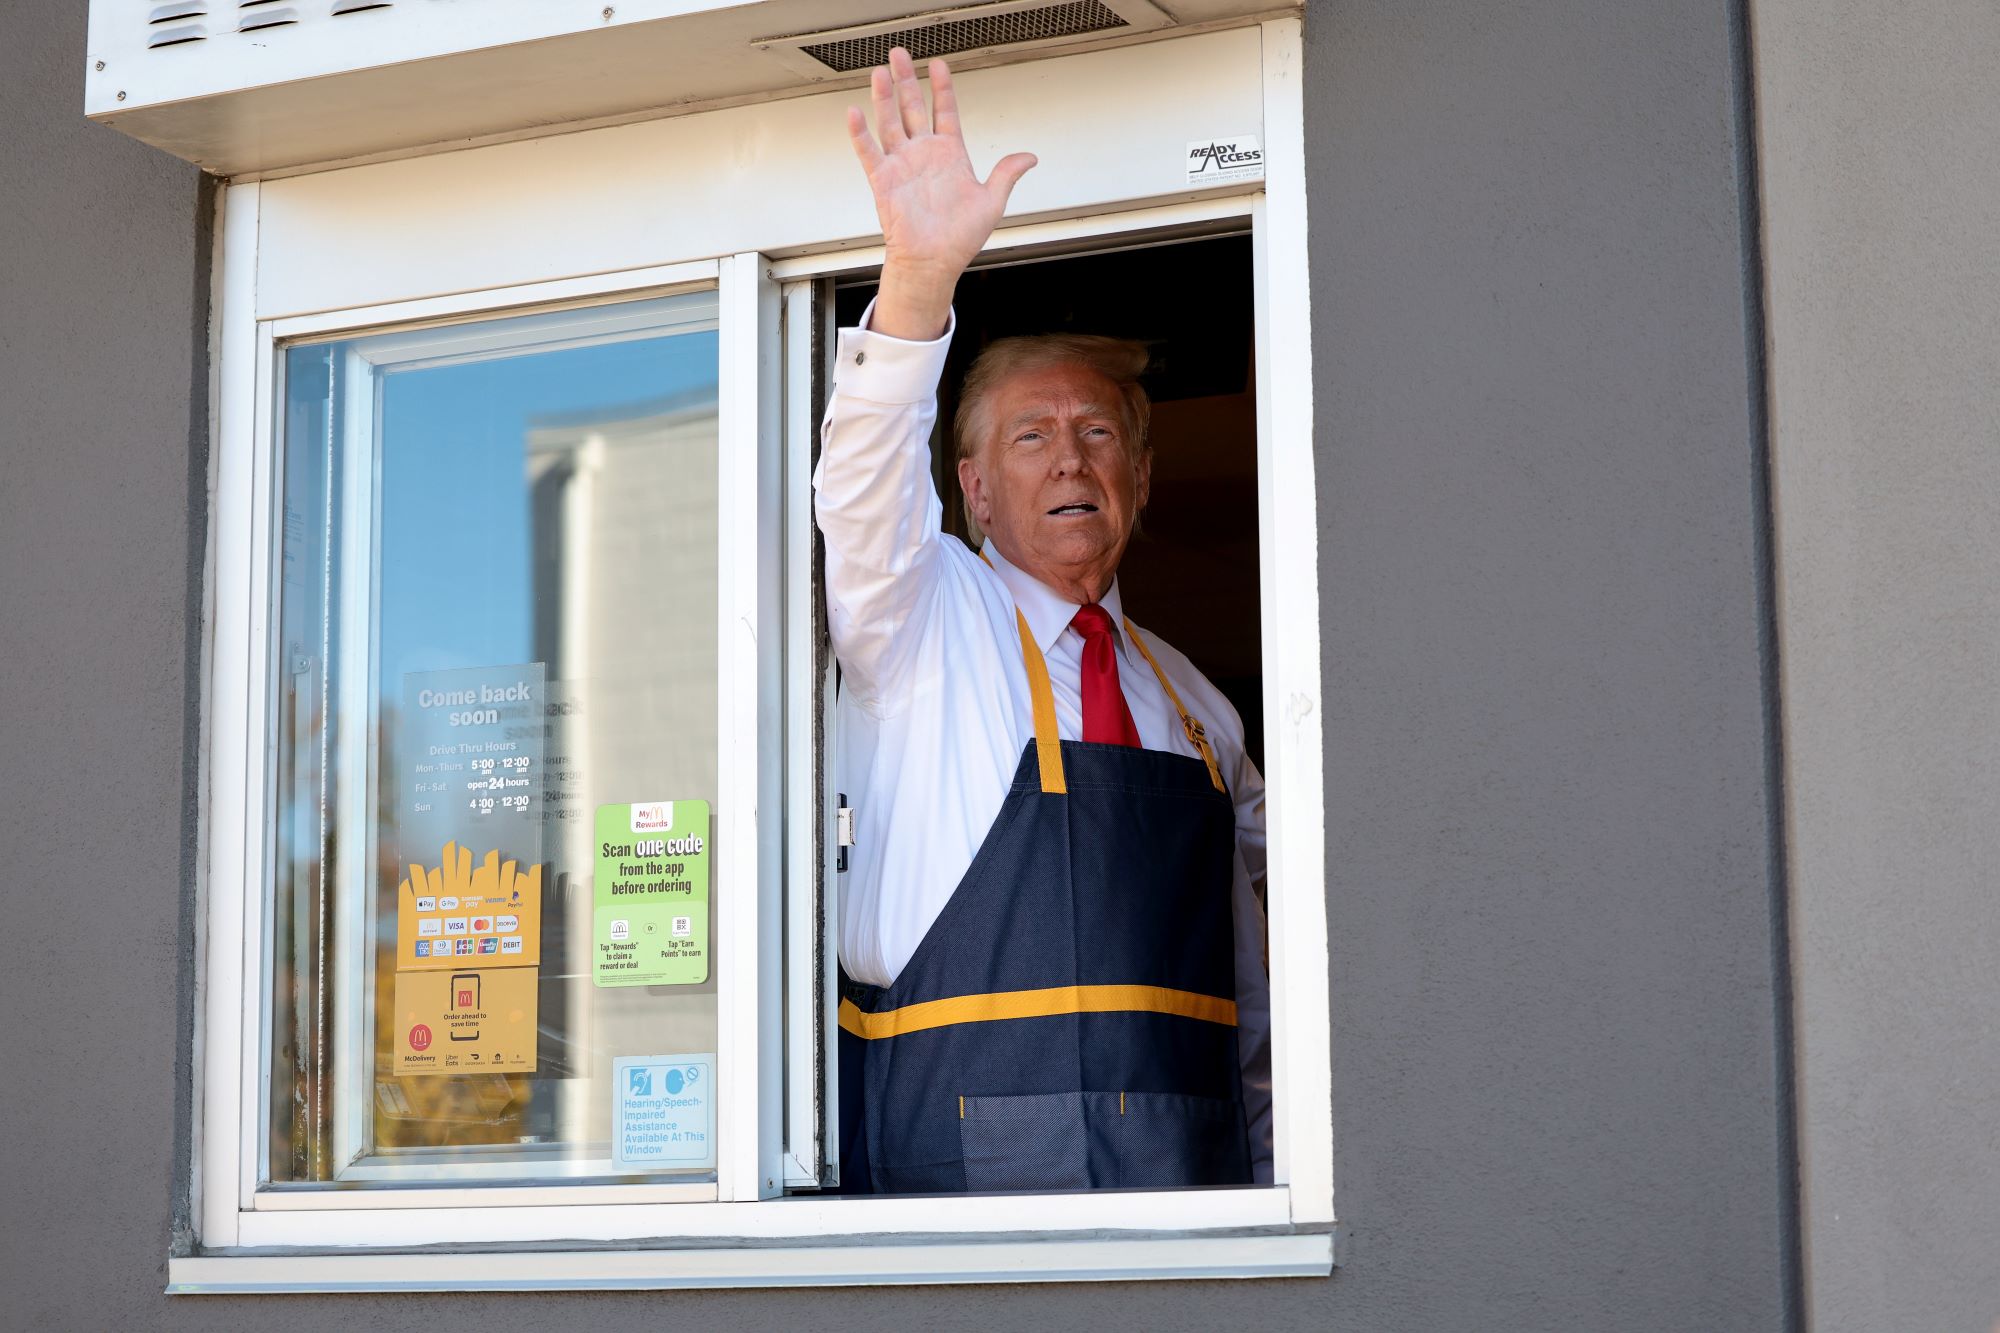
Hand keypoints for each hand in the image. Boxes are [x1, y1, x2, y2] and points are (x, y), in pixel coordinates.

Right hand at [847, 49, 1036, 339]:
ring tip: (880, 73)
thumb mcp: (992, 202)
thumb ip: (1006, 174)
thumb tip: (1029, 157)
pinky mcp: (884, 181)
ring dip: (884, 97)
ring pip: (890, 122)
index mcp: (950, 155)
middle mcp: (924, 155)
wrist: (934, 263)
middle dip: (907, 80)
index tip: (939, 66)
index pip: (945, 111)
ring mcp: (903, 166)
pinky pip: (870, 153)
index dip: (943, 88)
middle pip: (913, 107)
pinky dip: (861, 134)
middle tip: (900, 55)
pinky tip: (855, 113)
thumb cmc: (959, 239)